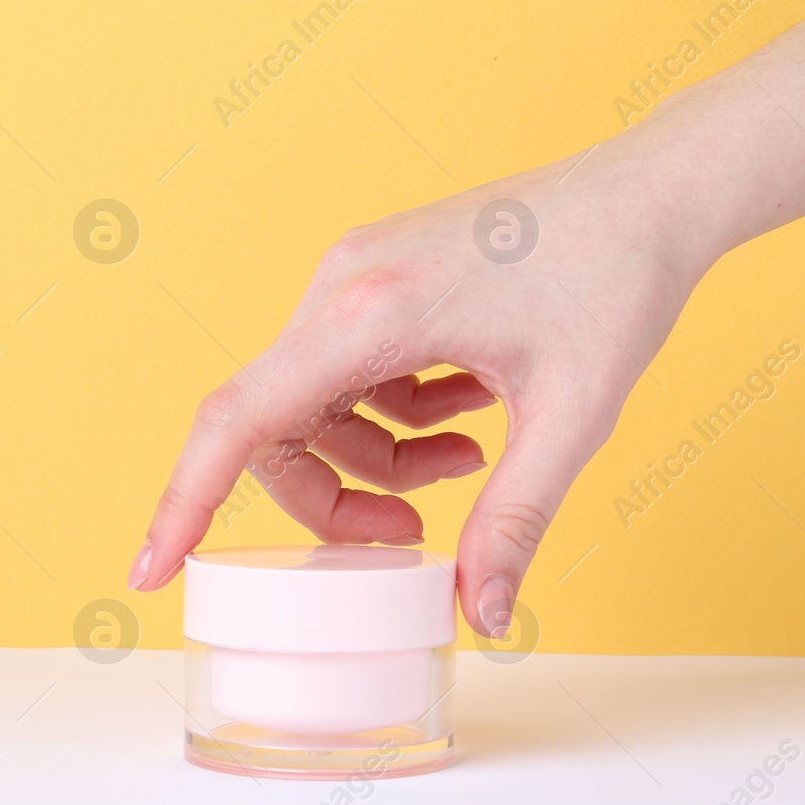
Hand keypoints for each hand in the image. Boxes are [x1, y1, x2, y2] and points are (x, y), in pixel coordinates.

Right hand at [127, 148, 716, 636]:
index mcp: (371, 312)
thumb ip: (514, 521)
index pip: (238, 418)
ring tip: (470, 463)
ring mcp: (357, 273)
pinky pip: (352, 370)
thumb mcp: (571, 418)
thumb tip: (481, 616)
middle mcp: (343, 285)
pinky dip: (394, 413)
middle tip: (410, 536)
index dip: (183, 501)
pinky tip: (468, 414)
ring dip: (373, 455)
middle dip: (328, 497)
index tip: (150, 571)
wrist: (654, 189)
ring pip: (316, 401)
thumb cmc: (617, 280)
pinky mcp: (380, 273)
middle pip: (276, 425)